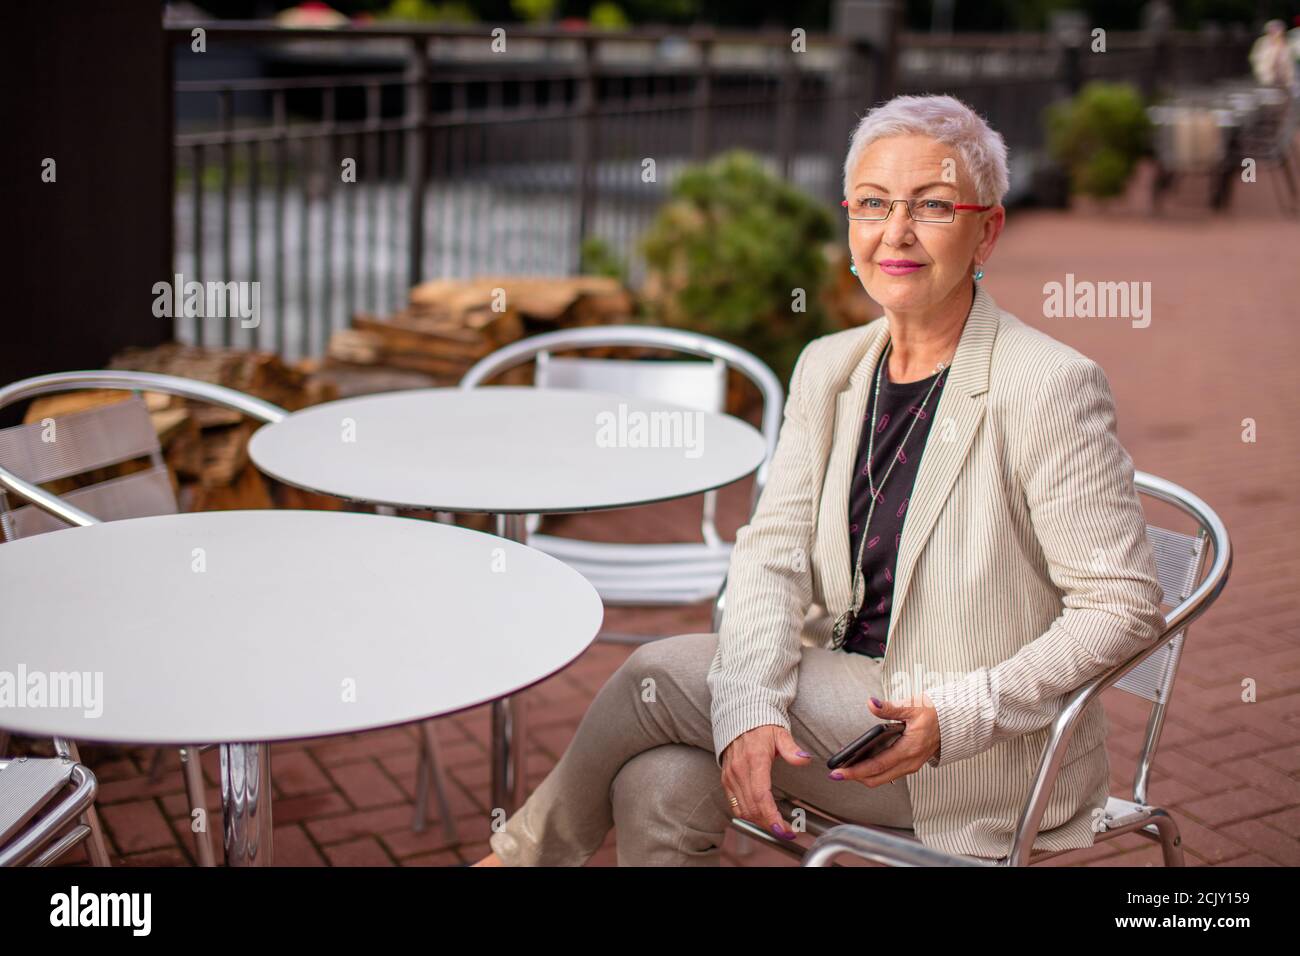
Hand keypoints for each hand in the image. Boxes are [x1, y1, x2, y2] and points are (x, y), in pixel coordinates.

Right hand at [720, 725, 812, 840]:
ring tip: (777, 826)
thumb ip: (791, 748)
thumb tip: (804, 758)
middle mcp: (739, 770)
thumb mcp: (780, 734)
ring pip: (743, 810)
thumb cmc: (762, 726)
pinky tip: (761, 817)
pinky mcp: (726, 780)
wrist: (739, 717)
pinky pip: (735, 805)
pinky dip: (748, 815)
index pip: (761, 796)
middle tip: (788, 831)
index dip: (772, 816)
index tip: (784, 829)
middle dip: (770, 824)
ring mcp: (730, 776)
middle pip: (753, 808)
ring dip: (760, 822)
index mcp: (754, 760)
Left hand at [830, 693, 940, 787]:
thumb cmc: (934, 713)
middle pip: (877, 779)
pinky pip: (889, 773)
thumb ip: (890, 708)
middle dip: (855, 777)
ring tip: (845, 766)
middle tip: (836, 772)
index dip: (855, 771)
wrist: (953, 722)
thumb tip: (870, 703)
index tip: (838, 772)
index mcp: (909, 749)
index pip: (877, 766)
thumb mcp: (912, 706)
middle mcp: (910, 762)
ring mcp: (911, 765)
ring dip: (863, 775)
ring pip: (882, 778)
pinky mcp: (910, 764)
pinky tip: (861, 761)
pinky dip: (873, 771)